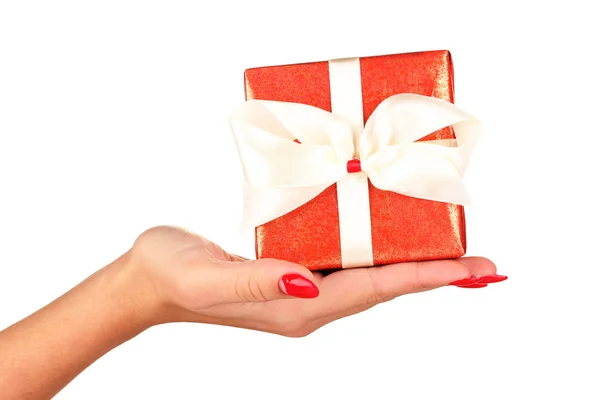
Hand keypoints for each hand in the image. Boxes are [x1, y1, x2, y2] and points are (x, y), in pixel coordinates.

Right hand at [128, 226, 503, 336]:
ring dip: (412, 265)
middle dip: (434, 274)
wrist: (147, 281)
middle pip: (385, 287)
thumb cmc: (172, 274)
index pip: (376, 290)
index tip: (473, 269)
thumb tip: (307, 280)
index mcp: (297, 306)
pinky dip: (378, 253)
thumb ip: (258, 282)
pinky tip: (390, 238)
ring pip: (370, 275)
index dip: (426, 277)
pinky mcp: (290, 272)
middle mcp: (307, 301)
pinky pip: (345, 262)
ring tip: (451, 250)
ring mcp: (300, 288)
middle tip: (483, 261)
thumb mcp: (209, 278)